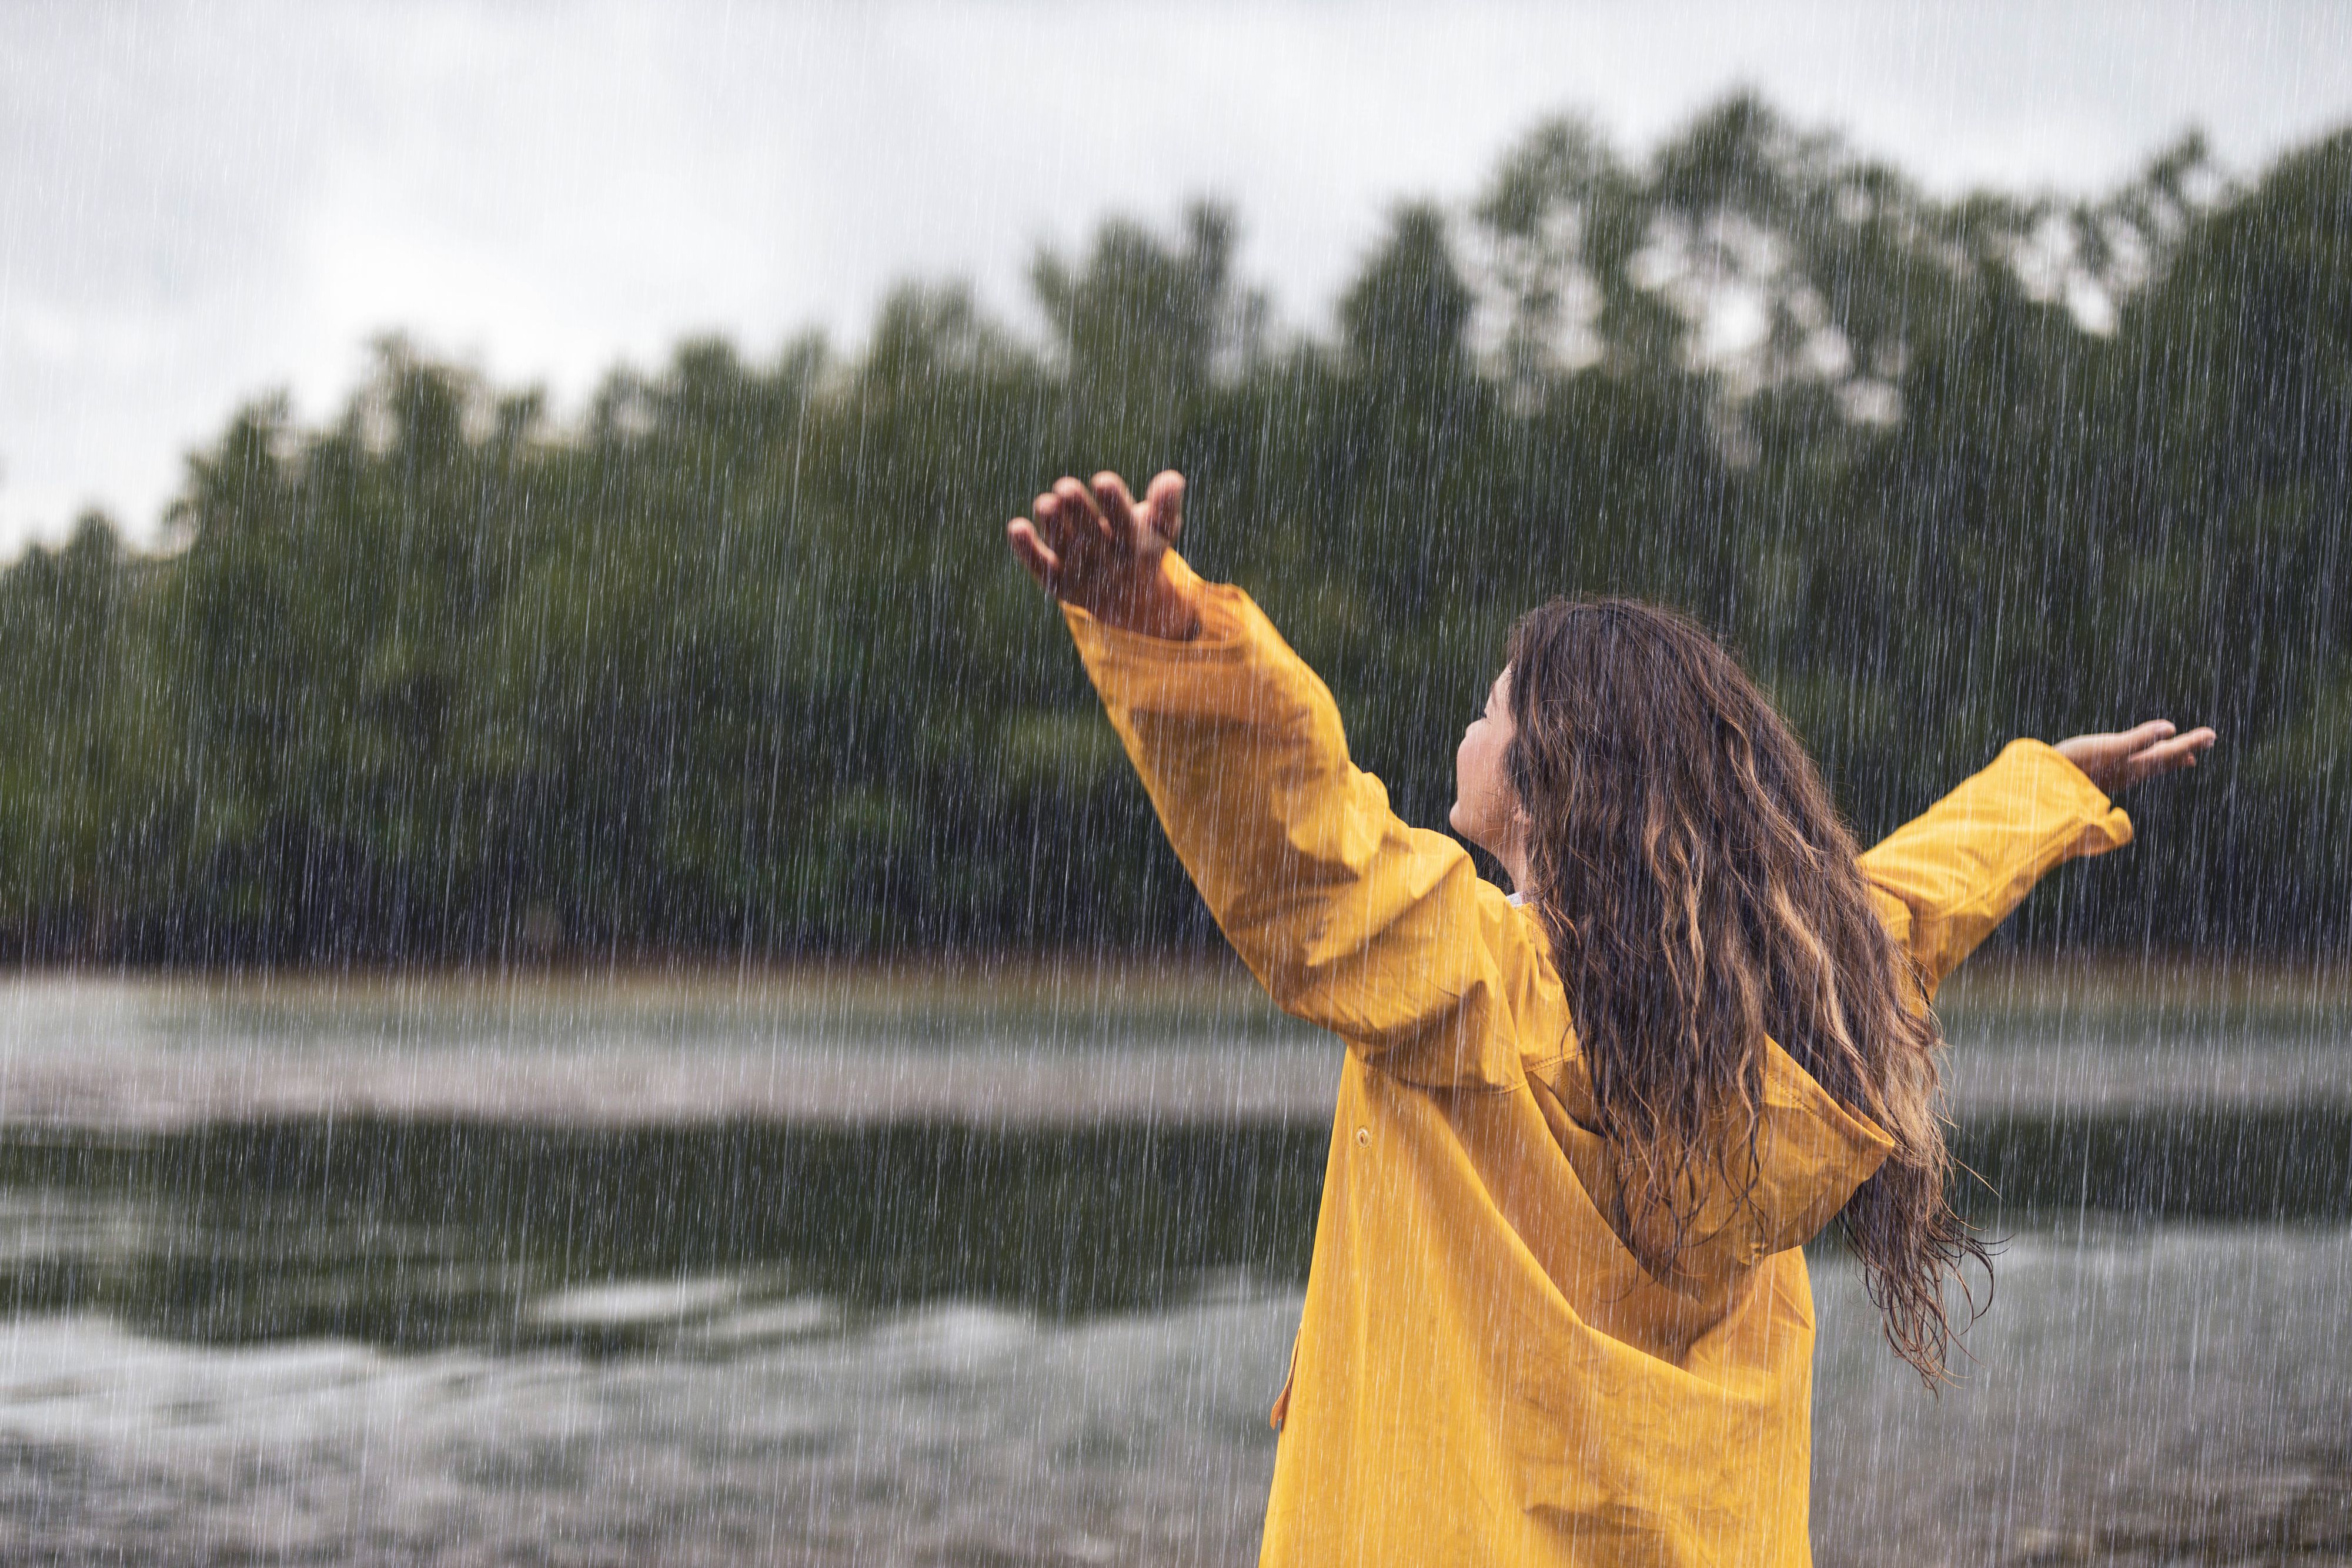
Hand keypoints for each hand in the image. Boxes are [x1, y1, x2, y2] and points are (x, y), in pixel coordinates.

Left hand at [1007, 470, 1199, 639]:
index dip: (1114, 503)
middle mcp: (1107, 565)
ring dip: (1054, 527)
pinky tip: (1016, 528)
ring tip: (1046, 503)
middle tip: (1065, 486)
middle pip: (1091, 538)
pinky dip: (1027, 550)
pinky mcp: (1058, 584)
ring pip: (1065, 550)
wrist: (1128, 603)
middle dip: (1079, 512)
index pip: (1125, 525)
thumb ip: (1165, 505)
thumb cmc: (1142, 549)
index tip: (1103, 480)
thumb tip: (1173, 479)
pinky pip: (1041, 567)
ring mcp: (1081, 576)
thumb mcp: (1161, 529)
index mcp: (1134, 547)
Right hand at [2053, 721, 2217, 795]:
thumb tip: (2170, 728)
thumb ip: (2139, 739)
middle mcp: (2131, 772)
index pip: (2171, 751)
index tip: (2212, 734)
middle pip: (2166, 760)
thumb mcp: (2107, 748)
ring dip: (2172, 759)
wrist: (2043, 787)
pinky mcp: (2105, 776)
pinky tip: (2144, 763)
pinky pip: (2139, 770)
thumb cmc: (2073, 765)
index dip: (2192, 742)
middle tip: (2208, 741)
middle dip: (2187, 749)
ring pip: (2153, 767)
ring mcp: (2118, 776)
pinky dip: (2151, 764)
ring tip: (2187, 757)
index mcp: (2135, 764)